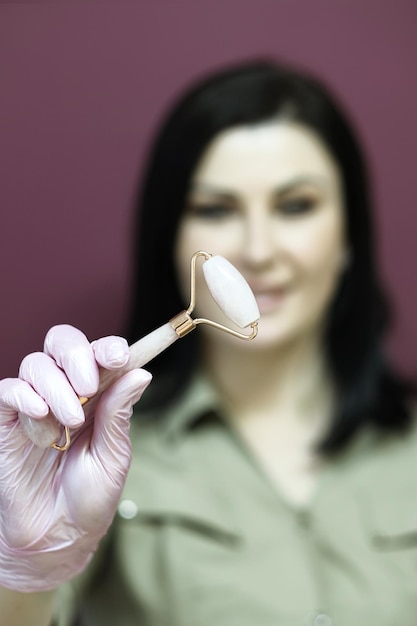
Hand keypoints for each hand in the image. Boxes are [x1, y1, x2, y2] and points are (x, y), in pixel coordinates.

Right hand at [0, 324, 151, 591]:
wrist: (56, 538)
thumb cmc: (90, 497)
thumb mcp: (113, 456)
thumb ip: (119, 413)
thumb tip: (140, 371)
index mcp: (96, 395)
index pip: (97, 353)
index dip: (107, 346)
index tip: (118, 355)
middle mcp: (64, 392)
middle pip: (62, 343)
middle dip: (77, 355)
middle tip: (89, 385)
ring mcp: (34, 405)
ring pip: (36, 364)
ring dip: (56, 387)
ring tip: (70, 422)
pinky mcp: (7, 423)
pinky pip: (8, 391)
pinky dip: (24, 396)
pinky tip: (40, 415)